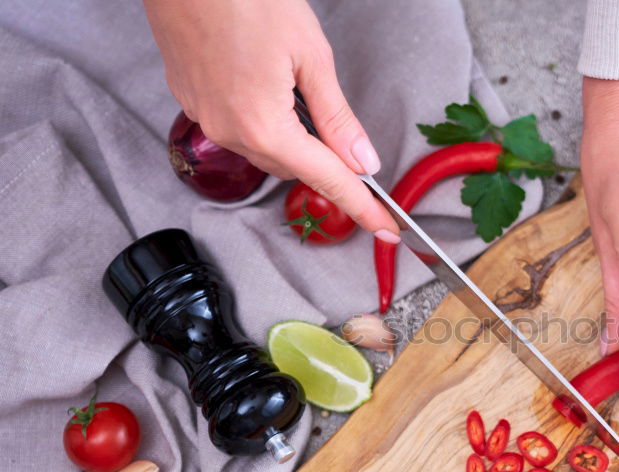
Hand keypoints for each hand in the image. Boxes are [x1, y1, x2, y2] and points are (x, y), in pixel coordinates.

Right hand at [143, 0, 398, 240]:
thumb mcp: (310, 55)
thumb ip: (337, 116)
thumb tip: (362, 160)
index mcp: (263, 127)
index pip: (326, 179)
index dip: (361, 206)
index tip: (386, 228)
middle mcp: (229, 132)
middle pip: (294, 167)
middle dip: (327, 166)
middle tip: (358, 160)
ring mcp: (204, 117)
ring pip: (265, 149)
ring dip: (295, 142)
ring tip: (309, 106)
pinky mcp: (191, 98)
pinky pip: (238, 128)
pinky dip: (266, 123)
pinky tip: (274, 91)